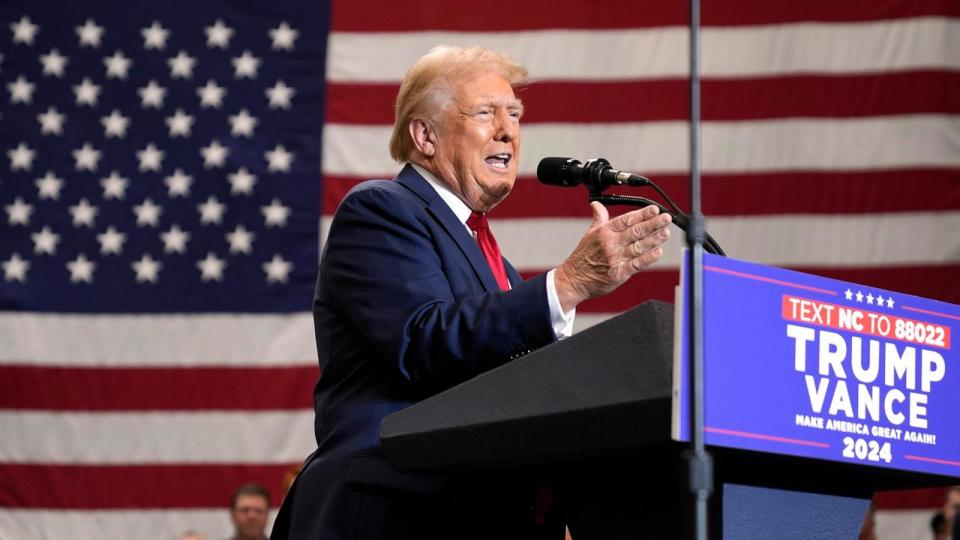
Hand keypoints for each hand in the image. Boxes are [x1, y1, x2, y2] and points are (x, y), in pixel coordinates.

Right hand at [554, 202, 670, 311]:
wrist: (574, 280)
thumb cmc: (582, 257)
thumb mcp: (589, 234)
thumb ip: (598, 218)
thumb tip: (596, 204)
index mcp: (604, 232)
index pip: (626, 219)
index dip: (642, 214)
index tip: (654, 209)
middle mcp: (611, 244)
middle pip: (636, 231)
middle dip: (653, 224)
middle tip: (666, 218)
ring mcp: (615, 259)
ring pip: (639, 246)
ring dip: (654, 239)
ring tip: (665, 232)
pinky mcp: (619, 273)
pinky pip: (637, 264)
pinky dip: (648, 258)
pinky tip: (658, 252)